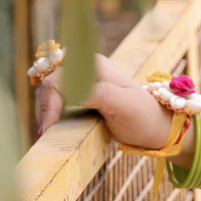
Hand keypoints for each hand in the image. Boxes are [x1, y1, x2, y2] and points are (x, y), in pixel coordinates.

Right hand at [33, 53, 176, 147]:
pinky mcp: (79, 95)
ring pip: (49, 91)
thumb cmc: (143, 117)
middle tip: (46, 134)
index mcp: (94, 65)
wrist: (156, 128)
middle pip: (49, 83)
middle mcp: (85, 69)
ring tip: (47, 133)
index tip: (49, 127)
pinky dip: (50, 113)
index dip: (49, 102)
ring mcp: (81, 81)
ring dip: (45, 111)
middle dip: (44, 108)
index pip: (58, 78)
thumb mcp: (124, 106)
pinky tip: (52, 128)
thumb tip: (70, 91)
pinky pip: (56, 100)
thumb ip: (98, 94)